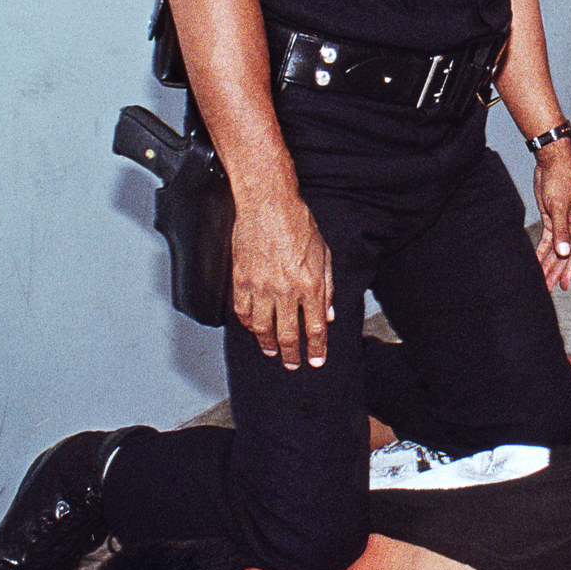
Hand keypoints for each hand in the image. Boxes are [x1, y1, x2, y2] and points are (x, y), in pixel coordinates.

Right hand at [229, 192, 333, 369]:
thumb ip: (327, 287)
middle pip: (288, 335)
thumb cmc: (297, 224)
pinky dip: (248, 325)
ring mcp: (261, 287)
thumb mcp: (323, 255)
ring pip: (263, 329)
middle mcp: (286, 291)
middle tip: (293, 364)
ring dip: (268, 345)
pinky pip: (243, 312)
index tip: (316, 360)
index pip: (315, 328)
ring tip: (272, 352)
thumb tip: (328, 314)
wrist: (268, 205)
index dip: (316, 349)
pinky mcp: (242, 280)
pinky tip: (253, 329)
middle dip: (293, 355)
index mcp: (310, 285)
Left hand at [532, 146, 570, 289]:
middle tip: (548, 288)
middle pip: (565, 255)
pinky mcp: (552, 220)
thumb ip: (561, 232)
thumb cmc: (561, 180)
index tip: (563, 285)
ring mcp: (563, 224)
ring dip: (548, 264)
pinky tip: (537, 262)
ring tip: (542, 280)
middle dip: (556, 271)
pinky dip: (542, 252)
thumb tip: (564, 253)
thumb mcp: (558, 207)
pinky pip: (547, 241)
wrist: (551, 163)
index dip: (569, 270)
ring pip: (555, 250)